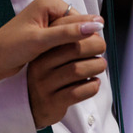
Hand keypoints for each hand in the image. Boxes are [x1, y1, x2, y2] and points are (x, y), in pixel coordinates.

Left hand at [0, 0, 104, 86]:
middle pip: (76, 25)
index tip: (93, 54)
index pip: (80, 17)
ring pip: (71, 35)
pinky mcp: (45, 34)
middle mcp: (49, 8)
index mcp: (49, 2)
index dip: (87, 35)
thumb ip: (68, 33)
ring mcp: (47, 21)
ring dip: (73, 48)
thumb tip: (97, 25)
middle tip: (86, 62)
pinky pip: (63, 41)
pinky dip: (66, 51)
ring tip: (77, 64)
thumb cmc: (10, 48)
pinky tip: (68, 64)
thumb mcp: (40, 41)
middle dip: (80, 42)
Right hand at [27, 7, 106, 127]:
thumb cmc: (49, 75)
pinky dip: (91, 87)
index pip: (64, 32)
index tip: (97, 30)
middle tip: (102, 48)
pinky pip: (77, 92)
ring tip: (100, 65)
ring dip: (95, 66)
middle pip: (73, 49)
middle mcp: (40, 64)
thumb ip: (68, 42)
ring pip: (77, 70)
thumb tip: (95, 27)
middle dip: (94, 46)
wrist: (31, 105)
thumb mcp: (52, 55)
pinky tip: (95, 83)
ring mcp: (44, 84)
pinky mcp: (51, 102)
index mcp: (41, 49)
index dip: (85, 29)